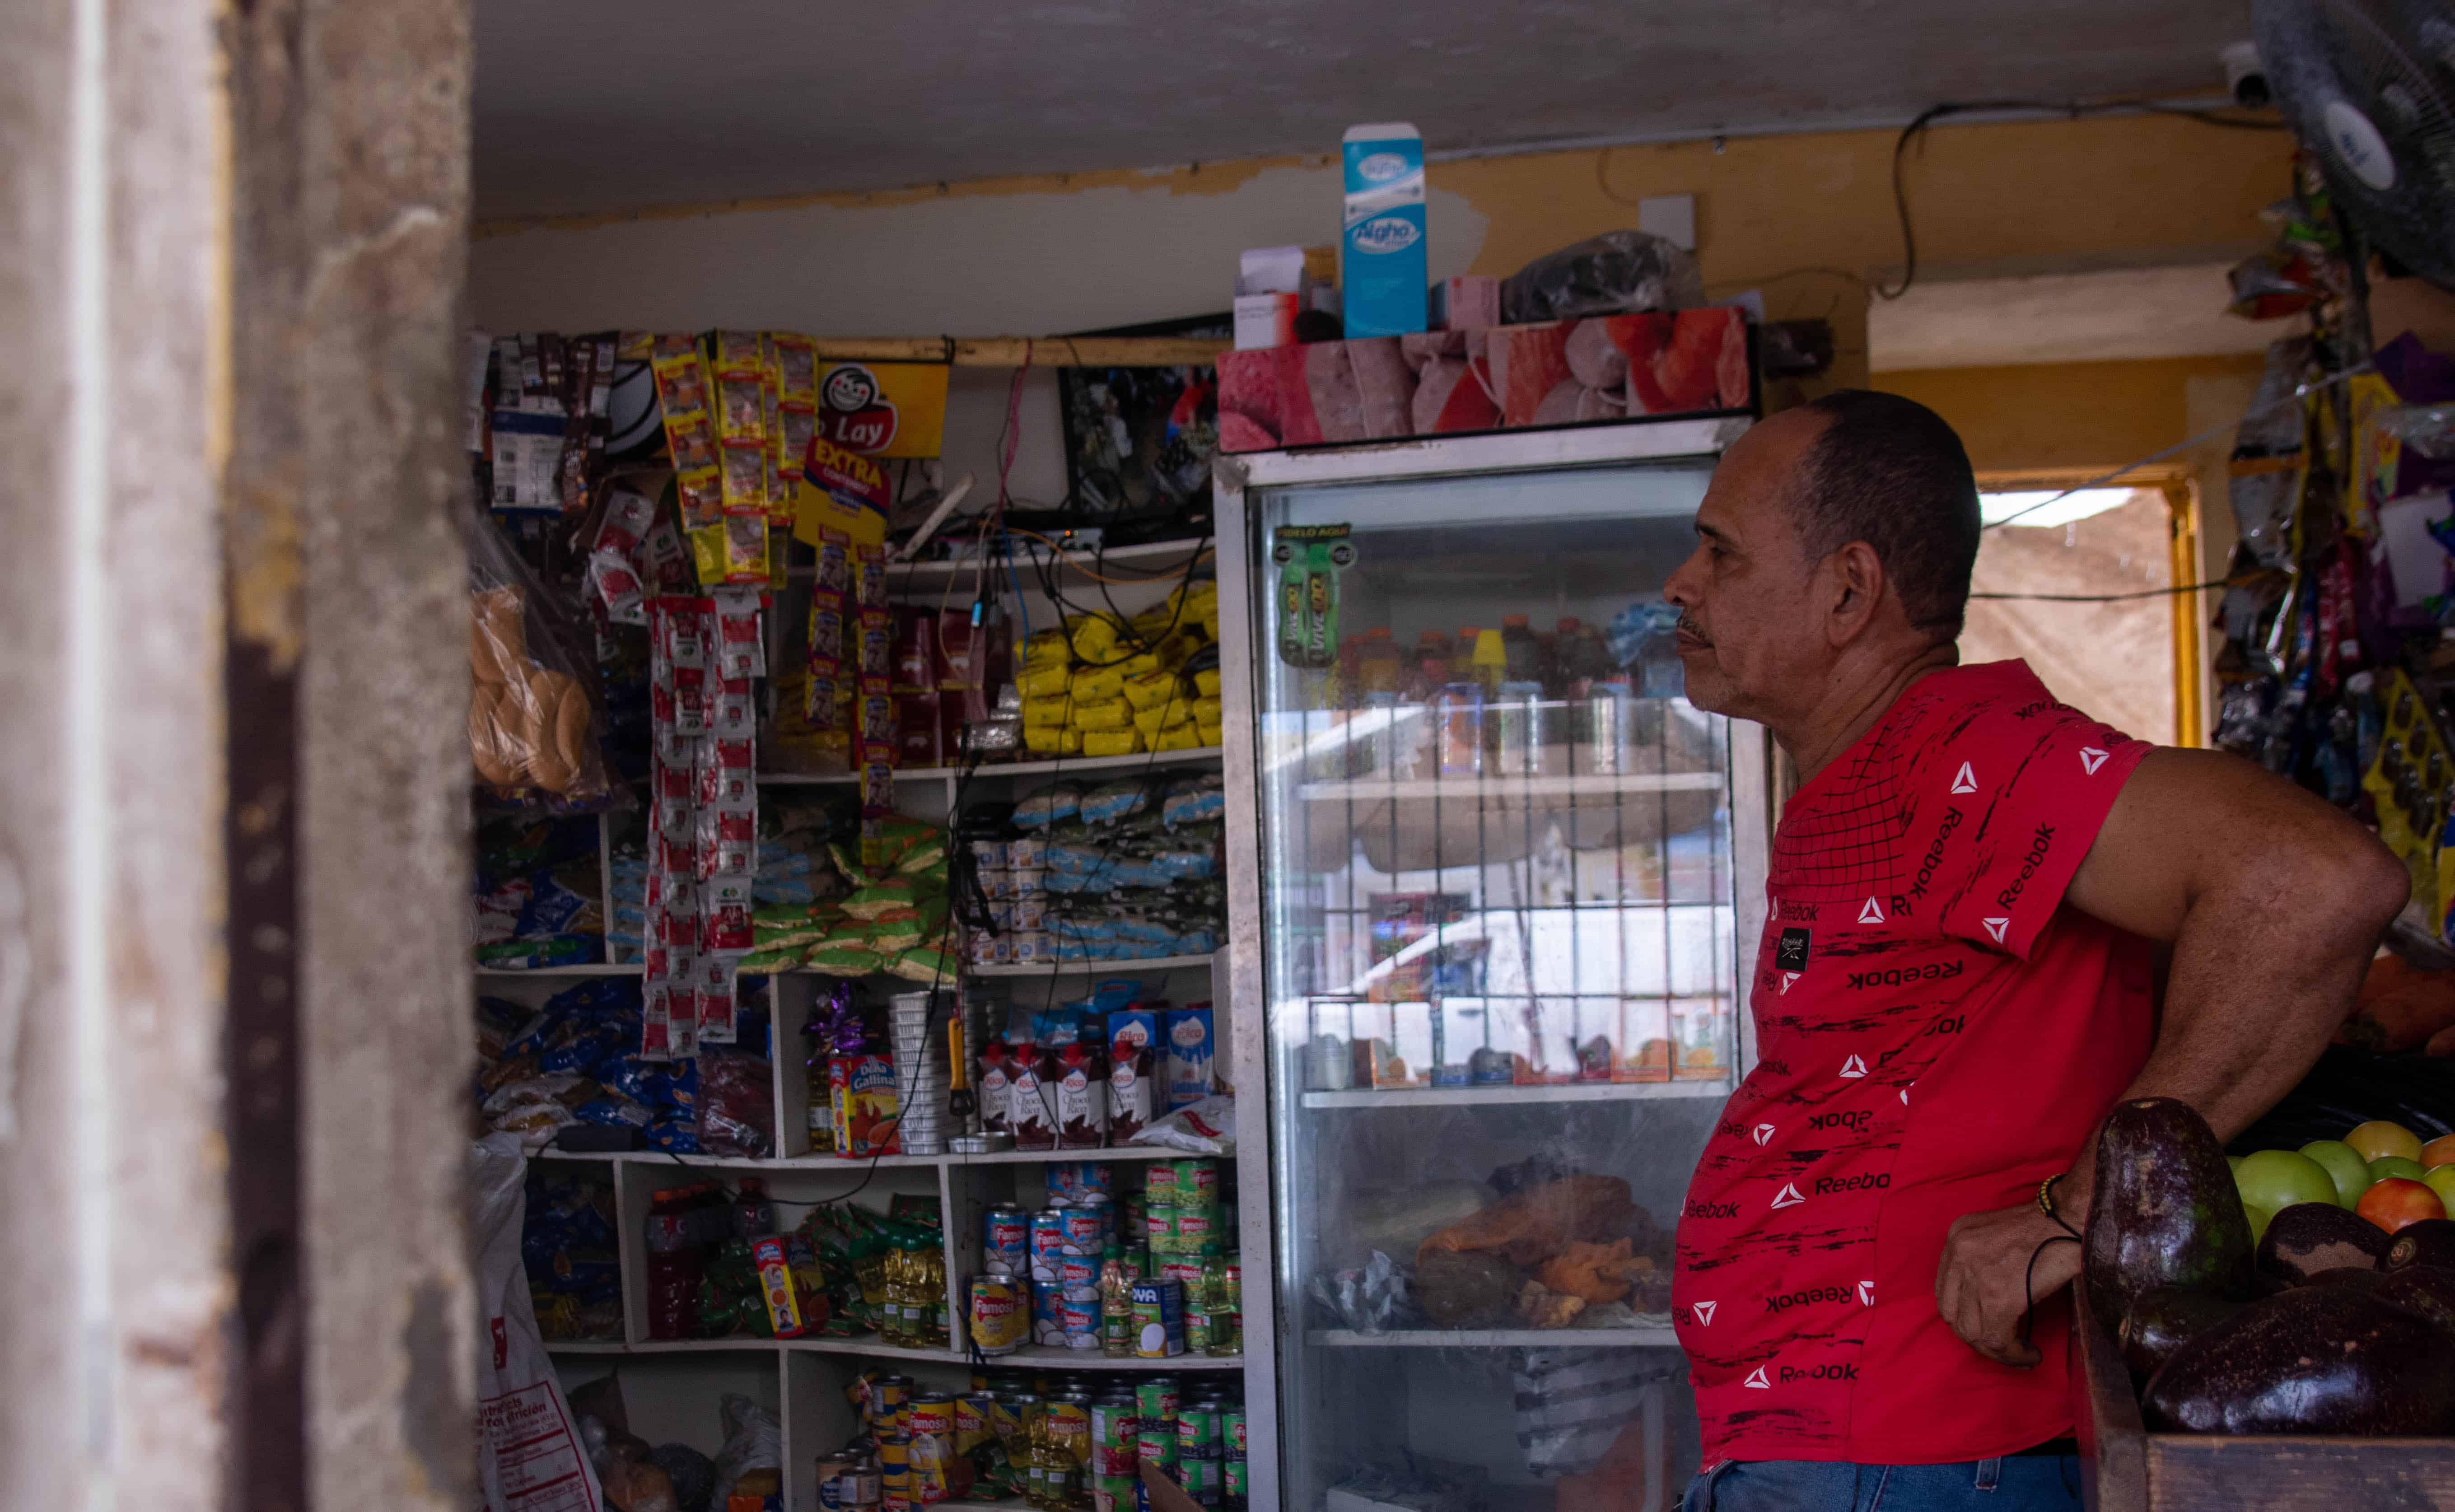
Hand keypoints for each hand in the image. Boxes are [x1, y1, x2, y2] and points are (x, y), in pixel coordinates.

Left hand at [1934, 1200, 2081, 1367]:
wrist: (2071, 1220)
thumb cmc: (2047, 1230)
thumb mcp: (1997, 1236)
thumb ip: (1979, 1263)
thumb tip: (1983, 1309)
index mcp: (1956, 1238)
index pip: (1945, 1291)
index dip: (1964, 1318)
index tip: (1986, 1331)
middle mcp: (1958, 1253)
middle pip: (1952, 1315)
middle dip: (1977, 1339)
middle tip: (2004, 1349)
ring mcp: (1975, 1275)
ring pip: (1972, 1332)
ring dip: (1997, 1351)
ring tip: (2020, 1353)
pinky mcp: (1997, 1296)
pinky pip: (1996, 1339)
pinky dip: (2013, 1354)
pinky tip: (2030, 1354)